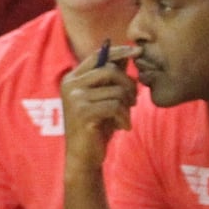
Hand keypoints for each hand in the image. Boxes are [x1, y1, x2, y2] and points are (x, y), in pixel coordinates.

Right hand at [59, 42, 139, 169]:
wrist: (84, 156)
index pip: (98, 56)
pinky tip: (122, 127)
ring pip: (116, 90)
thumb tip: (128, 55)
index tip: (137, 51)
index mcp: (73, 78)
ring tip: (124, 117)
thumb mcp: (106, 99)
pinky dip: (124, 117)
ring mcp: (75, 98)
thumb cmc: (97, 126)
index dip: (119, 51)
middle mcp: (70, 84)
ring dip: (127, 106)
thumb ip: (113, 79)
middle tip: (134, 101)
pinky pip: (115, 106)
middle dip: (129, 85)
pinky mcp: (83, 112)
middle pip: (110, 71)